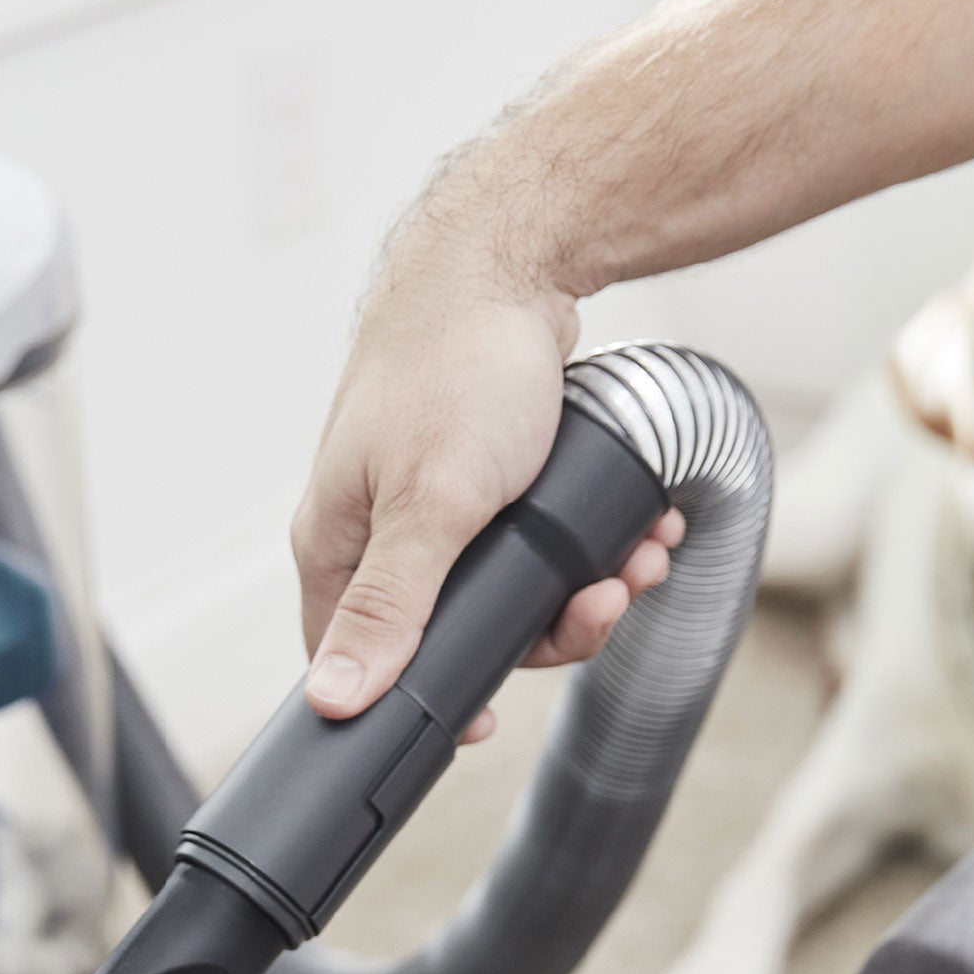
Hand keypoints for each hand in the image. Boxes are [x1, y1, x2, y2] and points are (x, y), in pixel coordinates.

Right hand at [293, 213, 681, 744]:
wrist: (514, 255)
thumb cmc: (456, 365)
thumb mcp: (430, 506)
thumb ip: (389, 609)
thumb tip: (336, 701)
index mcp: (336, 544)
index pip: (354, 661)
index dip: (420, 698)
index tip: (490, 718)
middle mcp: (377, 529)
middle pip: (453, 631)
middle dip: (543, 629)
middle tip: (599, 607)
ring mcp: (433, 501)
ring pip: (510, 589)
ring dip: (584, 588)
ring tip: (636, 562)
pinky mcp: (485, 476)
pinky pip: (539, 541)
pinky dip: (593, 545)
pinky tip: (638, 531)